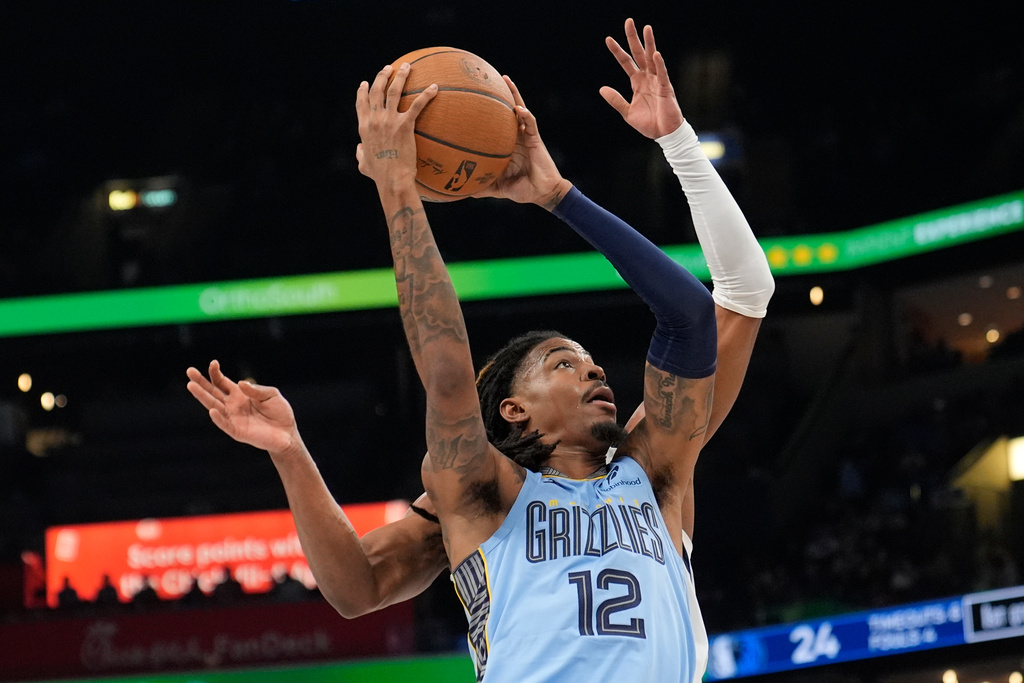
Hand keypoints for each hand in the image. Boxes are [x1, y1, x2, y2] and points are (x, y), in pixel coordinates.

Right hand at [186, 360, 298, 455]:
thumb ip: (256, 389)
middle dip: (201, 382)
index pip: (222, 382)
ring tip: (191, 385)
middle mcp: (233, 405)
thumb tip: (240, 384)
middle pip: (212, 392)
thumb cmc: (280, 413)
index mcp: (239, 395)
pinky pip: (225, 424)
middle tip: (189, 371)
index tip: (213, 363)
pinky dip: (218, 418)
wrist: (287, 433)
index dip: (216, 373)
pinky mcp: (238, 431)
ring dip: (202, 396)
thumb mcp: (271, 394)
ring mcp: (233, 418)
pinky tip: (212, 410)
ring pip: (213, 406)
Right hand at [355, 63, 437, 191]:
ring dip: (401, 76)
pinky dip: (426, 94)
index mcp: (364, 127)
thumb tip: (359, 149)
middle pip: (377, 91)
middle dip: (383, 75)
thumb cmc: (379, 175)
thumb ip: (360, 154)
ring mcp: (389, 120)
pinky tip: (434, 87)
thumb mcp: (363, 164)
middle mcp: (375, 120)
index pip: (361, 103)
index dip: (363, 91)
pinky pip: (417, 105)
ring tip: (408, 66)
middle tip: (390, 68)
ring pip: (394, 91)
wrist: (392, 179)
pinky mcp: (405, 125)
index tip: (366, 82)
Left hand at [473, 76, 571, 208]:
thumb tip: (462, 192)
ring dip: (514, 95)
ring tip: (505, 80)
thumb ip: (482, 186)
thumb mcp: (497, 187)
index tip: (473, 100)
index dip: (488, 111)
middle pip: (508, 110)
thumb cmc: (522, 189)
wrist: (541, 193)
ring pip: (520, 110)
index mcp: (507, 145)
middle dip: (501, 94)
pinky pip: (530, 124)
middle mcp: (516, 137)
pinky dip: (525, 115)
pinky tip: (518, 109)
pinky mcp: (535, 140)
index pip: (497, 123)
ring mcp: (526, 136)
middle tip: (487, 79)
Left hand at [600, 18, 683, 138]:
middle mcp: (647, 78)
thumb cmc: (648, 124)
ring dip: (649, 44)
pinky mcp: (665, 88)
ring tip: (647, 28)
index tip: (608, 39)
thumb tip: (601, 89)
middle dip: (633, 38)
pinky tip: (655, 54)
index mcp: (637, 82)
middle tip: (628, 22)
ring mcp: (657, 81)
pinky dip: (659, 64)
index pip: (626, 62)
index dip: (617, 51)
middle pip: (639, 54)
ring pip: (652, 58)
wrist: (664, 135)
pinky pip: (662, 74)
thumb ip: (616, 100)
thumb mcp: (627, 112)